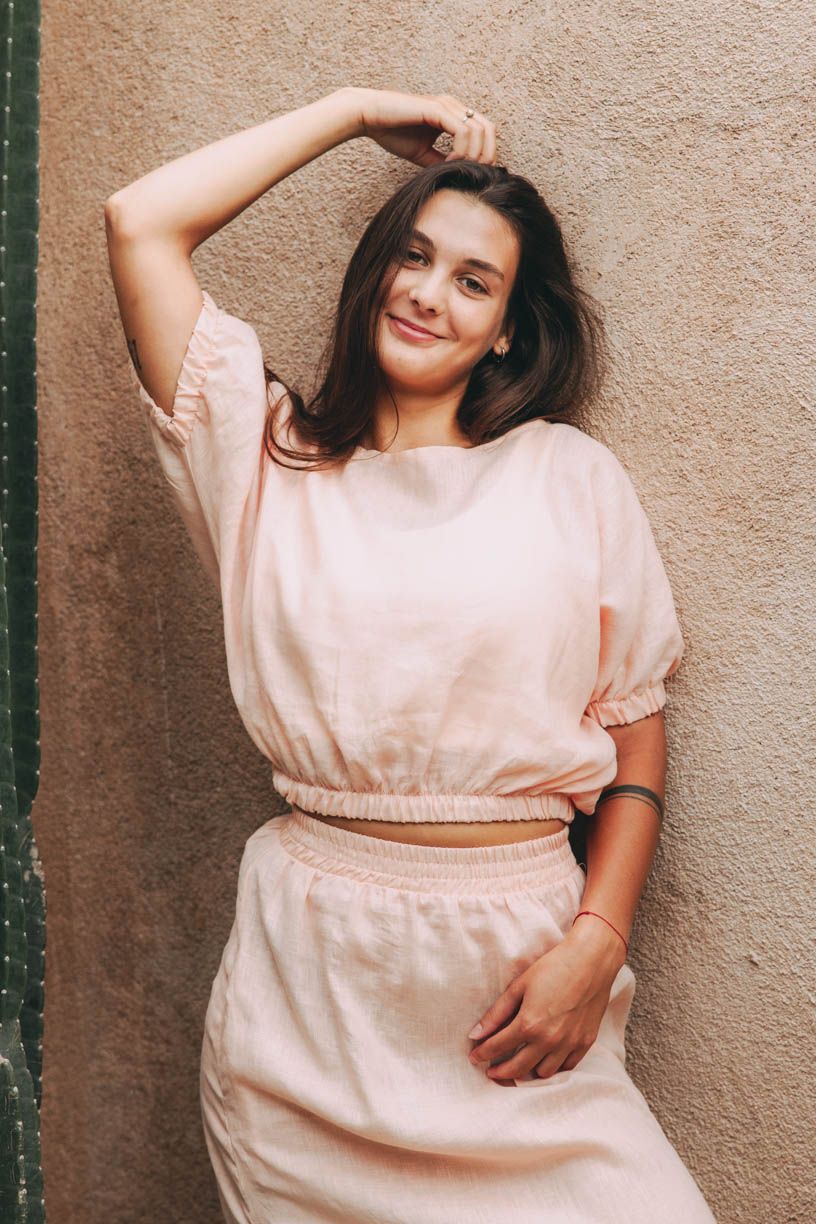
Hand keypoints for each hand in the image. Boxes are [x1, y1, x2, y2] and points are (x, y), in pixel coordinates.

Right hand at [351, 87, 496, 166]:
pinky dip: (461, 151)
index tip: (472, 173)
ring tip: (456, 168)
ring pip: (479, 130)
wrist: (369, 117)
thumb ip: (441, 161)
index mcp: (452, 114)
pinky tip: (449, 162)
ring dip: (473, 155)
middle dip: (486, 155)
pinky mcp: (437, 110)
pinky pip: (462, 131)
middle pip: (489, 128)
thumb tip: (457, 176)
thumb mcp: (423, 154)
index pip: (484, 131)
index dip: (485, 154)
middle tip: (473, 173)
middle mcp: (453, 106)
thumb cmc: (392, 132)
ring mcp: (446, 106)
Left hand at [467, 926, 625, 1081]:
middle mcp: (549, 1040)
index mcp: (529, 1024)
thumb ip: (496, 1013)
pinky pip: (566, 1067)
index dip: (482, 1054)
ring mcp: (569, 1044)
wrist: (591, 961)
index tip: (474, 1057)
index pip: (498, 1047)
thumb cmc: (553, 968)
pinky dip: (553, 1067)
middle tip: (492, 1071)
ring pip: (543, 1073)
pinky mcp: (585, 1043)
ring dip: (528, 1072)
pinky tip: (544, 1060)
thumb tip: (475, 1034)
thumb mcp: (519, 986)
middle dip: (501, 1072)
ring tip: (518, 1066)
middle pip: (518, 1068)